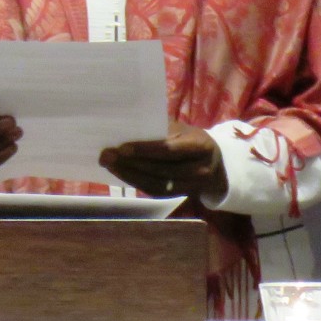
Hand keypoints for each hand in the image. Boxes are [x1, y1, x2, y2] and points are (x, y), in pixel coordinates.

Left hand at [101, 125, 225, 201]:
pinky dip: (137, 182)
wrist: (214, 161)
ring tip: (109, 164)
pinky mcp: (183, 195)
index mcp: (201, 146)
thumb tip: (125, 125)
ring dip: (130, 175)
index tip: (121, 147)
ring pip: (158, 184)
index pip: (169, 150)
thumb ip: (160, 129)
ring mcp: (194, 186)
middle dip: (131, 163)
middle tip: (106, 155)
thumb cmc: (189, 138)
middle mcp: (200, 169)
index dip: (145, 150)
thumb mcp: (181, 129)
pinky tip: (121, 173)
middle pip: (161, 170)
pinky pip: (157, 192)